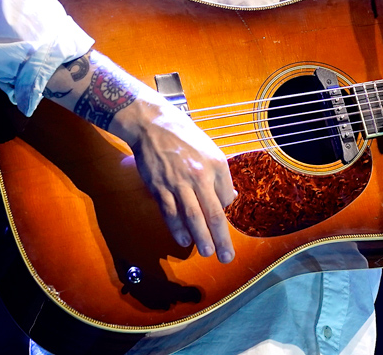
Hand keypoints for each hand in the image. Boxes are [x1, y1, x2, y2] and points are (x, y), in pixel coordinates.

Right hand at [122, 99, 237, 263]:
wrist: (152, 125)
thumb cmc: (184, 137)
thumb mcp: (210, 150)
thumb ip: (221, 175)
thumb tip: (230, 199)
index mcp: (216, 164)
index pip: (226, 197)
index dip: (226, 211)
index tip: (222, 221)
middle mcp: (200, 175)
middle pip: (213, 214)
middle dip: (221, 239)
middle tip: (226, 257)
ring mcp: (178, 183)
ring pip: (193, 217)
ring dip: (201, 239)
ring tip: (209, 253)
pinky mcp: (160, 187)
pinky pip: (171, 213)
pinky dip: (178, 229)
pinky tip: (184, 240)